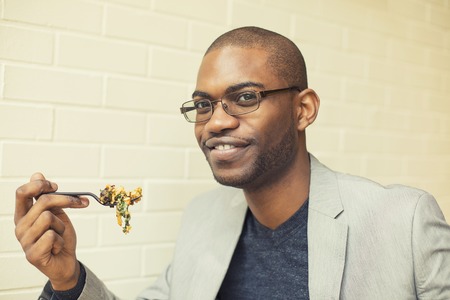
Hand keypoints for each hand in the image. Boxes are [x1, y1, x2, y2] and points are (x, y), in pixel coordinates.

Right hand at [14, 173, 88, 289]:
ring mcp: (24, 241)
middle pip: (43, 201)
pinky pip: (52, 236)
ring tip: (59, 235)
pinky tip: (56, 247)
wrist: (66, 262)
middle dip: (66, 200)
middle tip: (79, 202)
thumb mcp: (57, 213)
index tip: (55, 186)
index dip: (40, 184)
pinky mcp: (32, 254)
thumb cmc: (60, 237)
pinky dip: (61, 240)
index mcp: (23, 215)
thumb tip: (37, 174)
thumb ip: (47, 197)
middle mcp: (20, 227)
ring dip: (62, 226)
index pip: (22, 192)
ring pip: (49, 218)